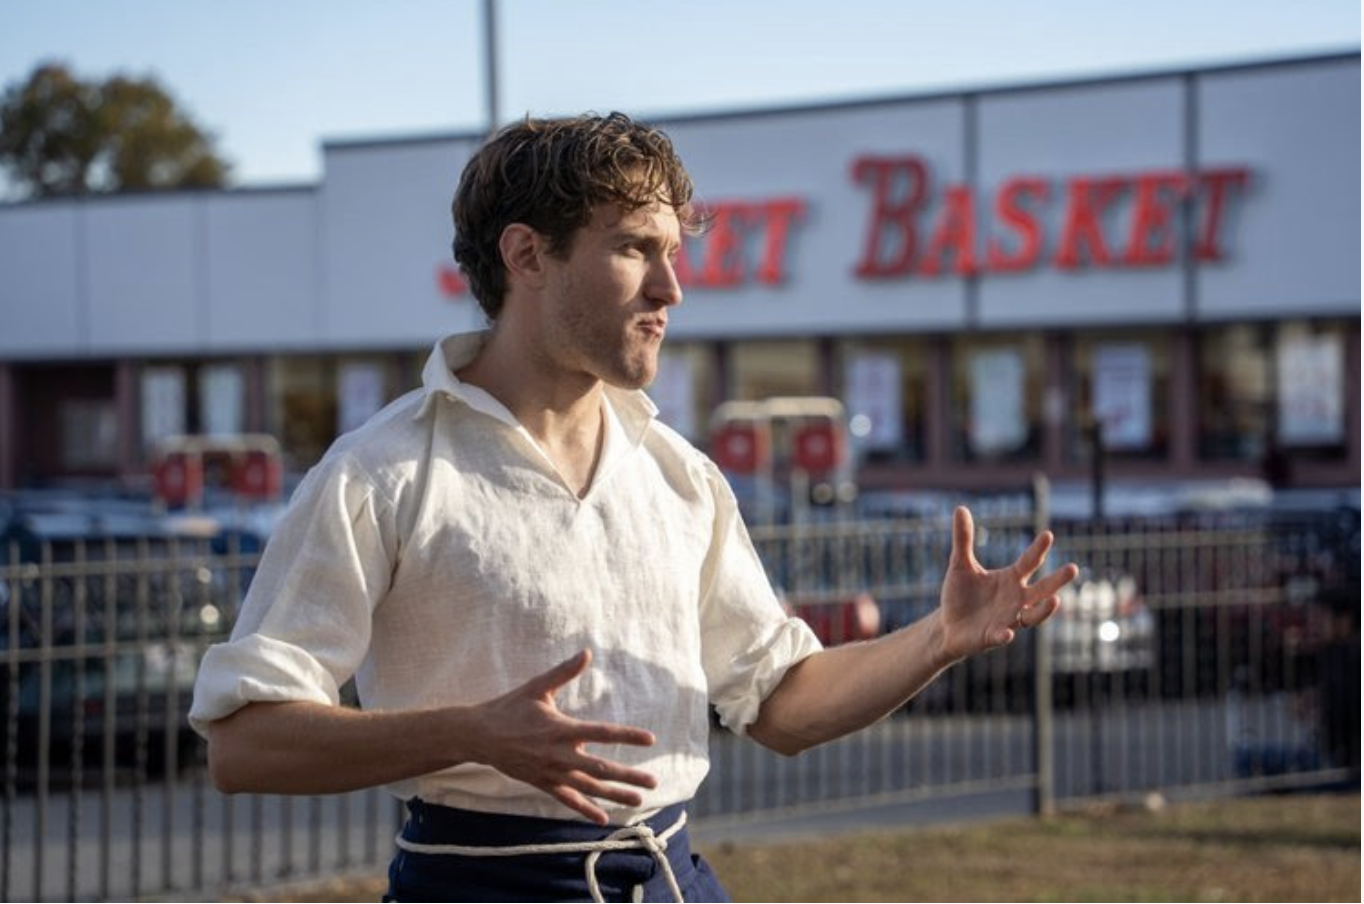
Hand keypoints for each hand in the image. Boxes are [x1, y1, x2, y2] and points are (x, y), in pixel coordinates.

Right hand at [469, 649, 657, 824]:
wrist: (479, 735)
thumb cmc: (510, 707)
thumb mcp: (537, 687)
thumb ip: (564, 672)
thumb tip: (587, 652)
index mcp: (562, 729)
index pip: (603, 733)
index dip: (628, 736)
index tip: (651, 739)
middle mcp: (560, 755)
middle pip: (602, 767)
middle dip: (629, 775)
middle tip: (654, 781)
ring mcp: (551, 772)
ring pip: (589, 787)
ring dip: (615, 795)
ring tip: (639, 800)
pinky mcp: (542, 783)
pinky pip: (568, 800)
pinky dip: (586, 809)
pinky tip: (604, 819)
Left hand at [936, 506, 1078, 663]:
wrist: (947, 626)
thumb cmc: (960, 595)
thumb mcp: (960, 564)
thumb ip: (963, 539)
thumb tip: (960, 508)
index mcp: (1011, 580)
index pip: (1029, 562)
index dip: (1038, 549)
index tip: (1048, 534)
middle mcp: (1016, 599)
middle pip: (1042, 590)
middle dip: (1057, 580)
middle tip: (1073, 568)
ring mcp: (1007, 619)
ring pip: (1032, 616)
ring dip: (1044, 610)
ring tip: (1056, 600)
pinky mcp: (992, 636)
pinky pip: (1002, 636)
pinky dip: (1005, 634)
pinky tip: (1008, 632)